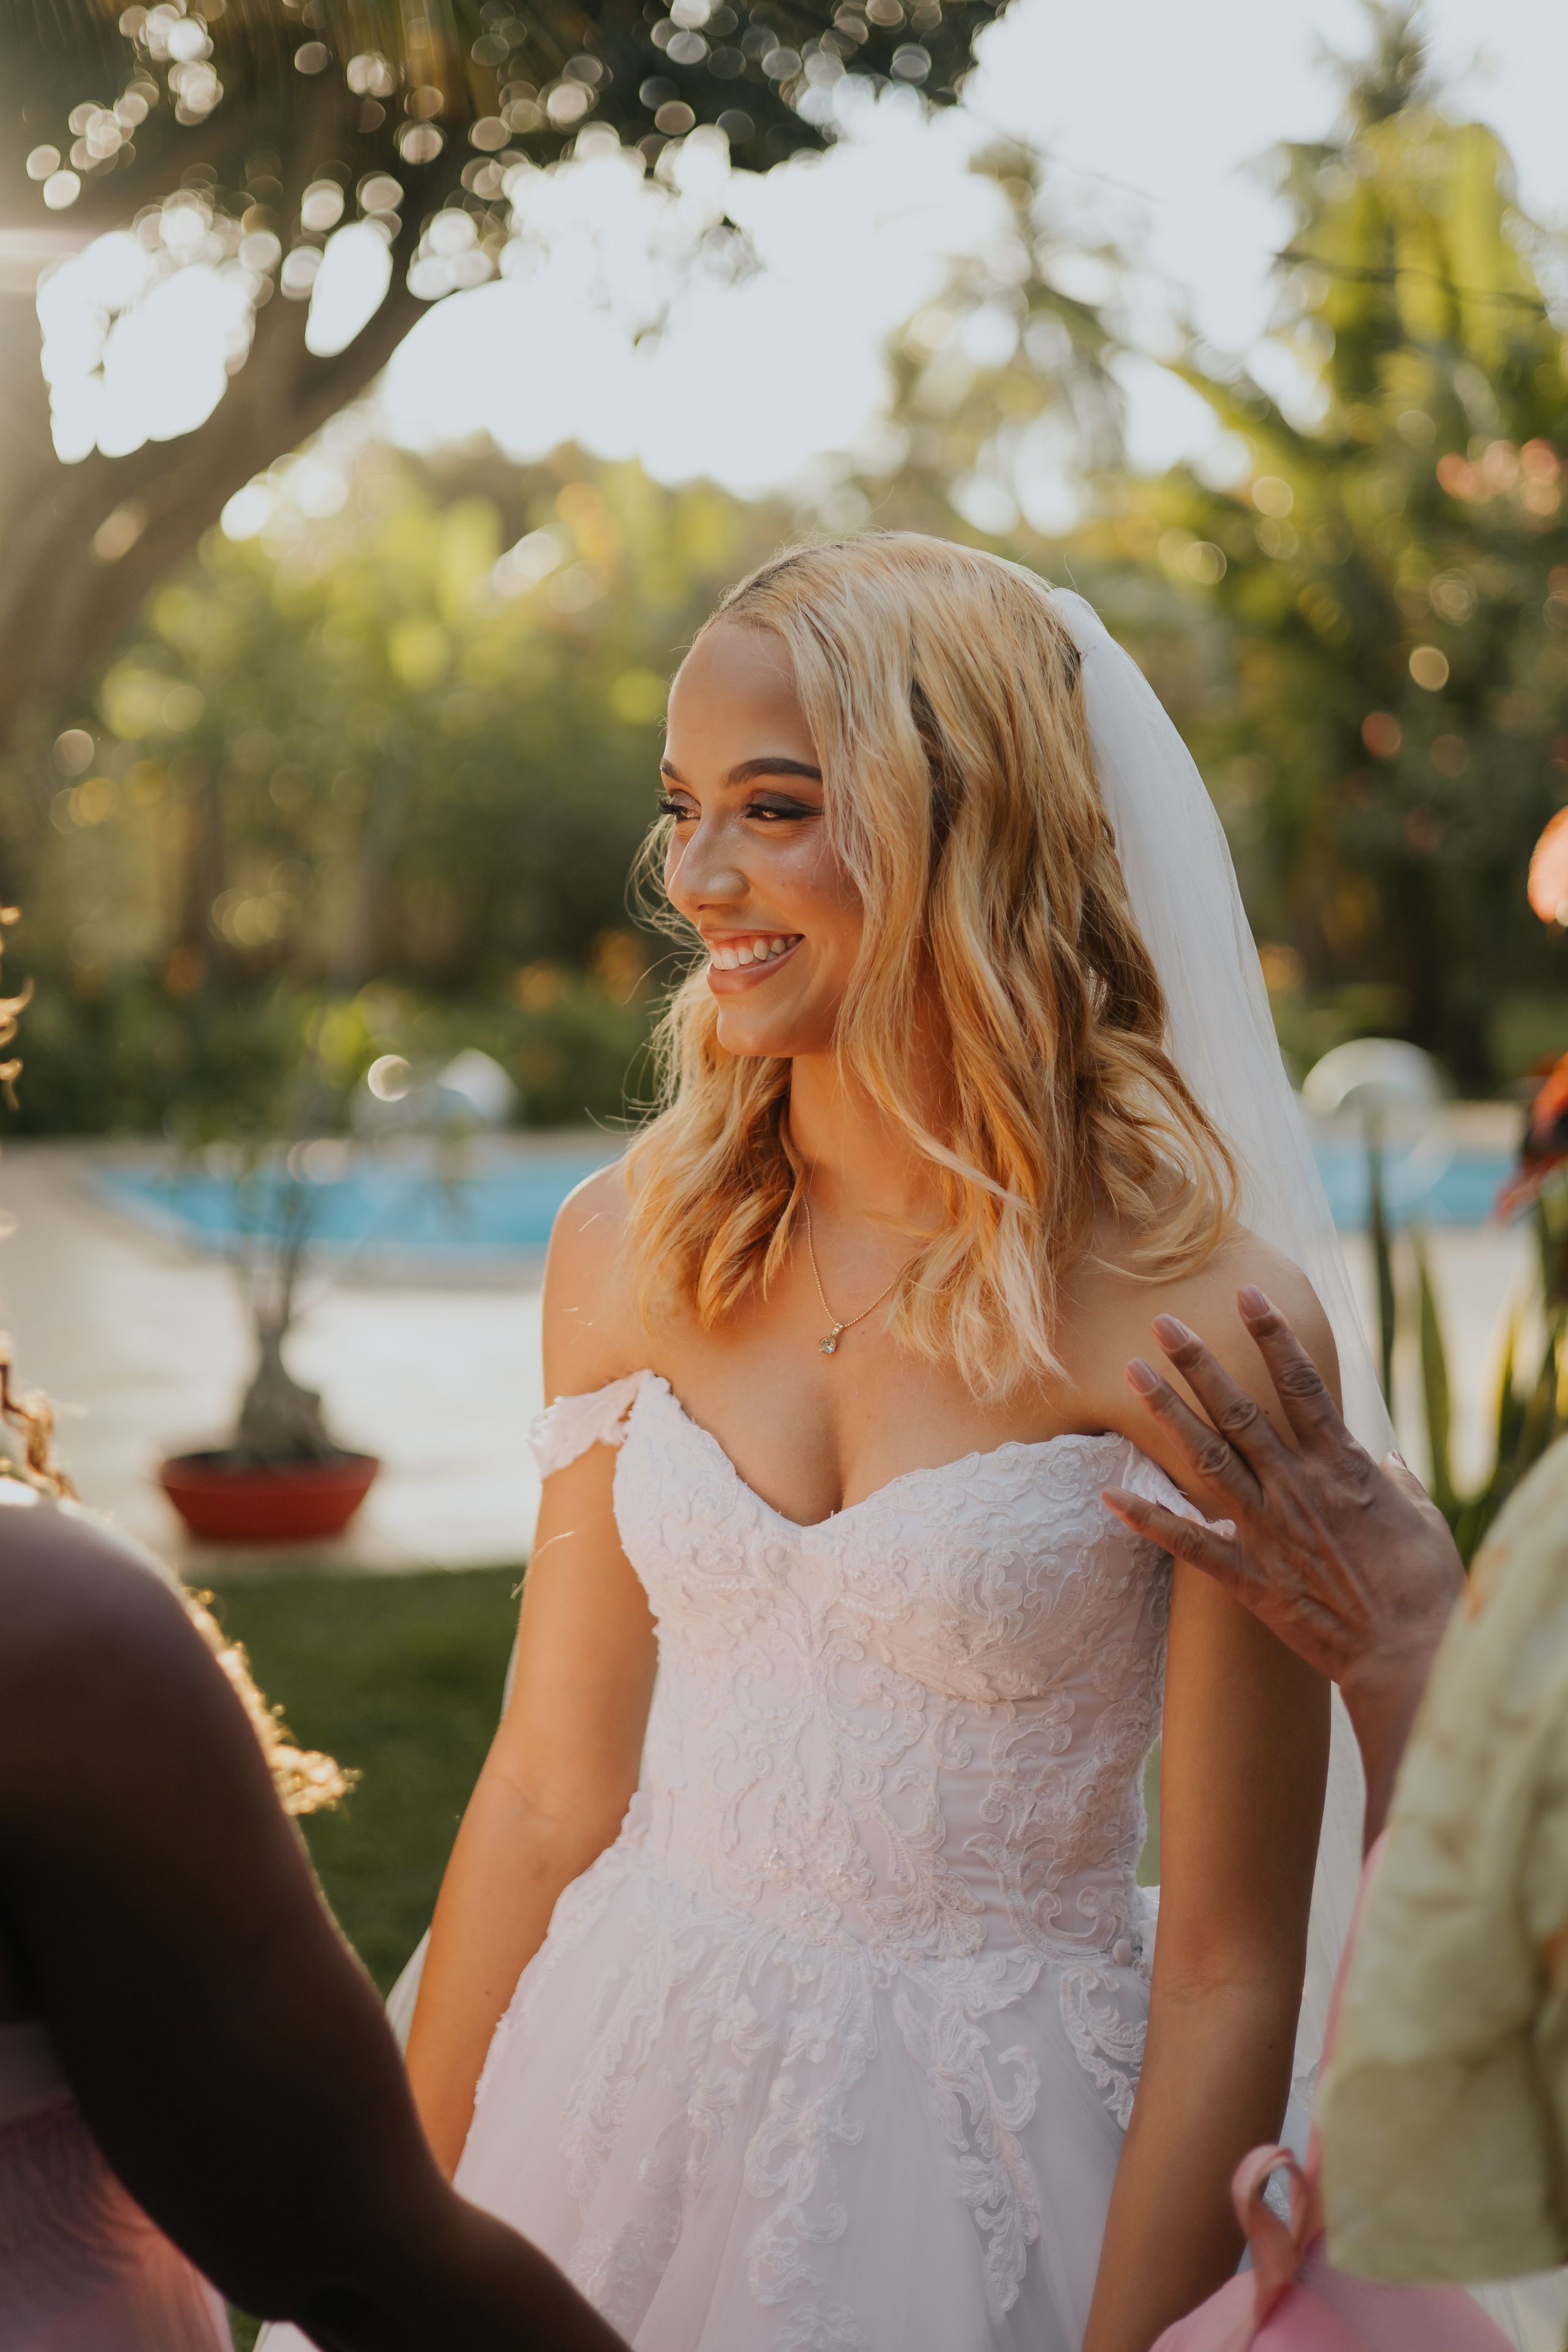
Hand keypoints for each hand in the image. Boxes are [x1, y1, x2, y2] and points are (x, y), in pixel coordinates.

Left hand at [1101, 1285, 1462, 1843]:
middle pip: (1239, 1411)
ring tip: (1131, 1374)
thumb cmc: (1427, 1587)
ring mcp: (1268, 1530)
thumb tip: (1386, 1461)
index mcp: (1343, 1466)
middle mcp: (1298, 1487)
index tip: (1247, 1295)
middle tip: (1162, 1322)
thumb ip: (1398, 1482)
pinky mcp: (1250, 1577)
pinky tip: (1109, 1498)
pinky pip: (1189, 1543)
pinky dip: (1148, 1520)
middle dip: (1199, 1363)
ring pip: (1206, 1458)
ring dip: (1166, 1414)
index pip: (1302, 1384)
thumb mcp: (1423, 1518)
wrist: (1411, 1653)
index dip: (1273, 1336)